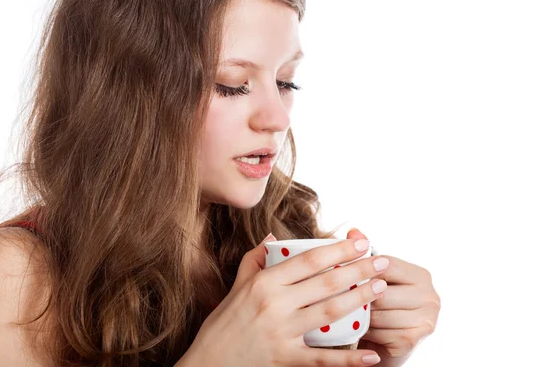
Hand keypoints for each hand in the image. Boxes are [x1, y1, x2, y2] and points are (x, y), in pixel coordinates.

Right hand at [180, 234, 389, 366]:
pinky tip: (372, 355)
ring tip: (381, 288)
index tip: (361, 242)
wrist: (209, 362)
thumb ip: (255, 258)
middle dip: (358, 270)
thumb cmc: (224, 322)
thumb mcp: (236, 285)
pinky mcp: (286, 359)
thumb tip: (274, 237)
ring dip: (360, 299)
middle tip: (382, 261)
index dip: (337, 249)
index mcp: (263, 283)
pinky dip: (349, 359)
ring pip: (329, 313)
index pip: (308, 260)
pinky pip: (323, 358)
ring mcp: (282, 333)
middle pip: (326, 283)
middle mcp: (275, 305)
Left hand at [346, 229, 440, 365]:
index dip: (361, 269)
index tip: (341, 272)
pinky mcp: (413, 341)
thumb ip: (364, 254)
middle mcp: (431, 296)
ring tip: (346, 313)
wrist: (384, 347)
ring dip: (359, 315)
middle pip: (381, 290)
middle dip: (358, 295)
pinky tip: (359, 330)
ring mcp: (426, 320)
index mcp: (421, 275)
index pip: (386, 264)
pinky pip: (379, 332)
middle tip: (337, 296)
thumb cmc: (377, 307)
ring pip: (379, 312)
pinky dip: (365, 332)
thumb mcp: (372, 279)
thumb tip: (353, 230)